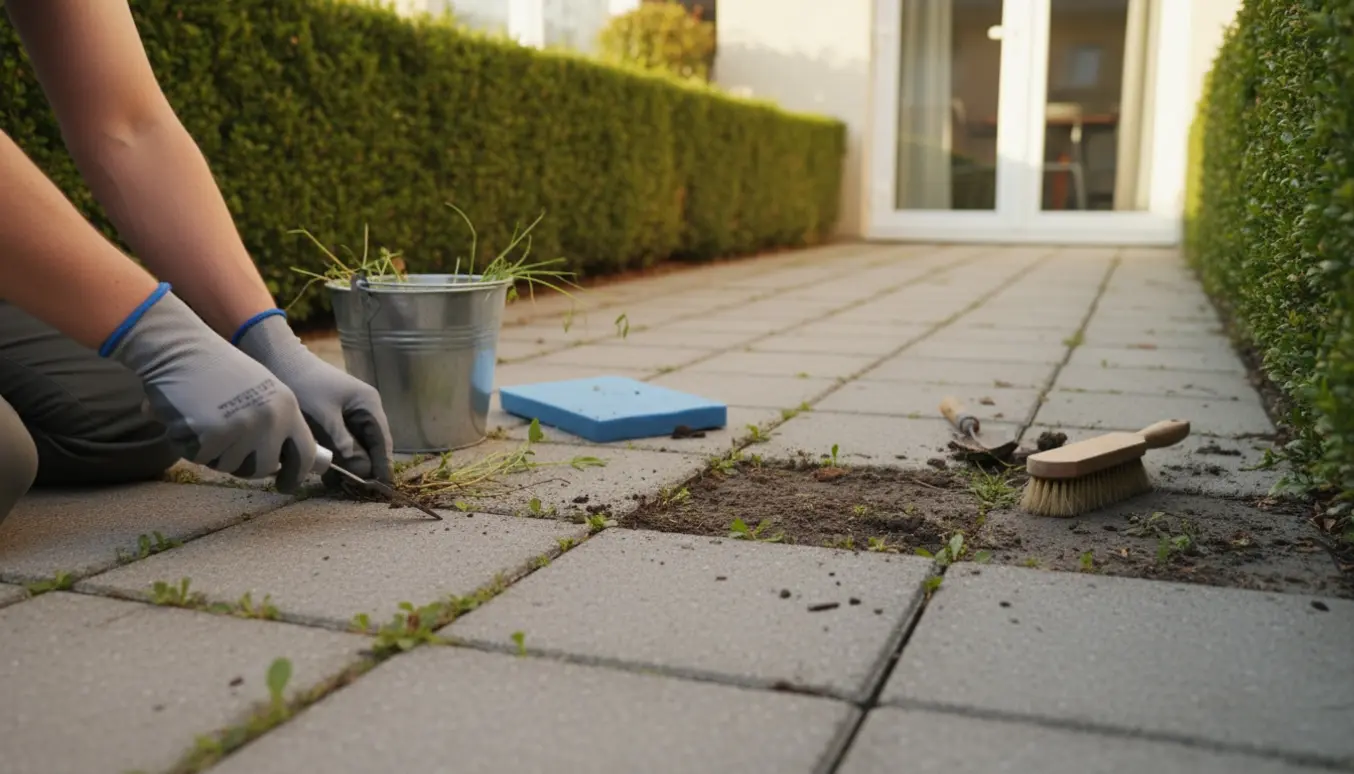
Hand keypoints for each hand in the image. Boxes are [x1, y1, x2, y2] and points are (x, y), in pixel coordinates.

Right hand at [103, 285, 316, 491]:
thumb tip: (278, 462)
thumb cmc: (215, 368)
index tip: (286, 486)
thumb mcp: (260, 389)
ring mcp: (244, 427)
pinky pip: (201, 458)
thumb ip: (273, 421)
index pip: (303, 453)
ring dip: (213, 452)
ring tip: (203, 419)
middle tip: (226, 447)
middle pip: (263, 468)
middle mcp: (271, 419)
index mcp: (287, 406)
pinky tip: (186, 418)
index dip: (296, 475)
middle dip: (244, 465)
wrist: (180, 347)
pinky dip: (189, 445)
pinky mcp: (213, 435)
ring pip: (229, 465)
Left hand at [234, 310, 393, 485]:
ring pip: (355, 447)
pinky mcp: (335, 419)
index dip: (382, 466)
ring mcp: (350, 415)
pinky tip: (325, 472)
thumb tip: (361, 469)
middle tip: (355, 490)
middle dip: (363, 467)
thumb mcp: (324, 417)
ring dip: (347, 464)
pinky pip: (341, 443)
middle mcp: (364, 410)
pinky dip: (335, 457)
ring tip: (337, 483)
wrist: (280, 362)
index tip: (381, 488)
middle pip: (371, 446)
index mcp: (369, 405)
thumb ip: (343, 443)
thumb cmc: (305, 385)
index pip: (383, 442)